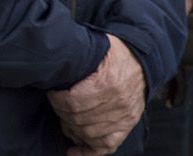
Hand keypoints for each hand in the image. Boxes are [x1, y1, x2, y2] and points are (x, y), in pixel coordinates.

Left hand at [48, 36, 144, 155]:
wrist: (140, 60)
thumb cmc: (113, 53)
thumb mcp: (96, 48)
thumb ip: (76, 60)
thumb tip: (53, 67)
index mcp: (107, 82)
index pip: (73, 102)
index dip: (57, 101)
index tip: (52, 94)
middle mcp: (117, 103)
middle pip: (79, 119)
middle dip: (62, 114)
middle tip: (57, 107)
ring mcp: (124, 117)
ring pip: (89, 134)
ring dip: (72, 130)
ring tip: (65, 120)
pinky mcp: (127, 125)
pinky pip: (107, 146)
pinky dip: (87, 152)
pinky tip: (73, 151)